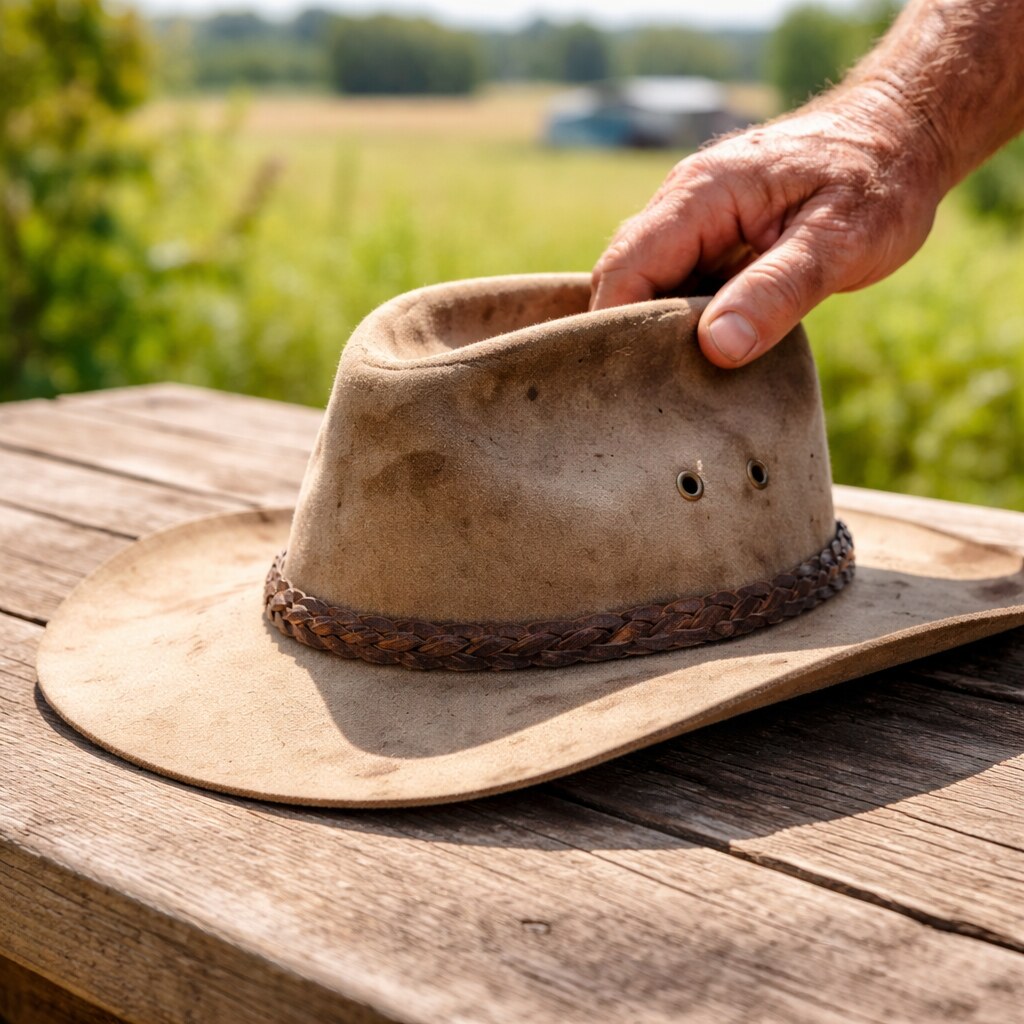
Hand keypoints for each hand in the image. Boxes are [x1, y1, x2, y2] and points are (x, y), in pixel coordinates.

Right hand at [590, 91, 945, 367]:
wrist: (903, 132)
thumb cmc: (880, 180)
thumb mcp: (842, 239)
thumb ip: (778, 291)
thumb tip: (718, 347)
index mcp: (702, 194)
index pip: (625, 269)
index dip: (617, 328)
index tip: (634, 385)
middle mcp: (683, 201)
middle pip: (624, 278)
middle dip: (629, 336)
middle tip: (655, 397)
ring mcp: (694, 219)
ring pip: (646, 284)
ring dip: (657, 332)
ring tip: (679, 384)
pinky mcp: (710, 237)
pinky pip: (676, 284)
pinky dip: (682, 322)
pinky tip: (707, 355)